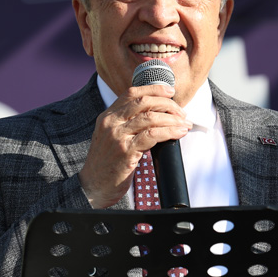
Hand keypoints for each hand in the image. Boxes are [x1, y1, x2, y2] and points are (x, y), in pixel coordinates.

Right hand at [78, 84, 191, 207]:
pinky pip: (152, 135)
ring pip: (150, 118)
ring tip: (184, 124)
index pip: (131, 93)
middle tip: (181, 112)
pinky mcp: (125, 151)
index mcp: (107, 117)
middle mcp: (111, 123)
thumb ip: (126, 124)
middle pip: (143, 102)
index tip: (170, 91)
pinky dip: (169, 132)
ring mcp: (117, 137)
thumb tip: (156, 115)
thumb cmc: (106, 164)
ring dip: (172, 119)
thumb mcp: (111, 138)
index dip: (153, 89)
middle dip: (167, 104)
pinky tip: (178, 133)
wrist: (93, 187)